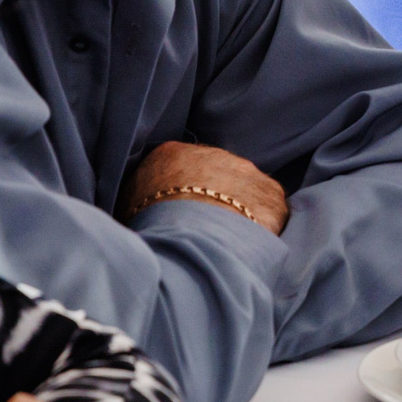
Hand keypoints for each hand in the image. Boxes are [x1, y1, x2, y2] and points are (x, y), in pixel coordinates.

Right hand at [122, 141, 289, 236]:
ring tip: (228, 242)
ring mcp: (246, 171)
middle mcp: (213, 154)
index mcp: (171, 154)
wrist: (190, 237)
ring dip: (240, 210)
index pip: (177, 168)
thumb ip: (140, 200)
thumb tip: (140, 210)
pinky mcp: (272, 194)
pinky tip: (250, 246)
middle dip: (213, 198)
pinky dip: (263, 226)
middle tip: (205, 231)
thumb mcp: (129, 208)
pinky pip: (269, 210)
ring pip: (245, 190)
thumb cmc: (150, 227)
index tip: (178, 214)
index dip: (180, 193)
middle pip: (214, 175)